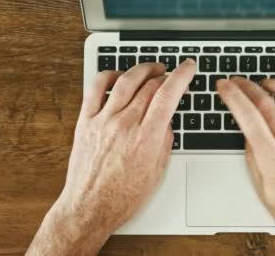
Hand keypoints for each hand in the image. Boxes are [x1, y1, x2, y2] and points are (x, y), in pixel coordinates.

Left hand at [27, 60, 195, 255]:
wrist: (90, 207)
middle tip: (170, 74)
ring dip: (141, 69)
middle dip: (165, 75)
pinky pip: (95, 88)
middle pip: (149, 86)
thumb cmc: (123, 196)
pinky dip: (109, 75)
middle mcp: (125, 125)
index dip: (181, 75)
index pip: (168, 95)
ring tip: (151, 69)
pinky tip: (118, 75)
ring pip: (125, 81)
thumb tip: (167, 121)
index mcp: (147, 138)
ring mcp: (103, 121)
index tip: (188, 67)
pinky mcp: (86, 121)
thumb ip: (165, 141)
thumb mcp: (157, 171)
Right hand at [217, 77, 274, 255]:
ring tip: (269, 83)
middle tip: (240, 81)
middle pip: (266, 104)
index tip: (225, 86)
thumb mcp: (265, 192)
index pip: (247, 117)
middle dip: (247, 86)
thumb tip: (249, 136)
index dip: (233, 96)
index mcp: (274, 160)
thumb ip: (255, 160)